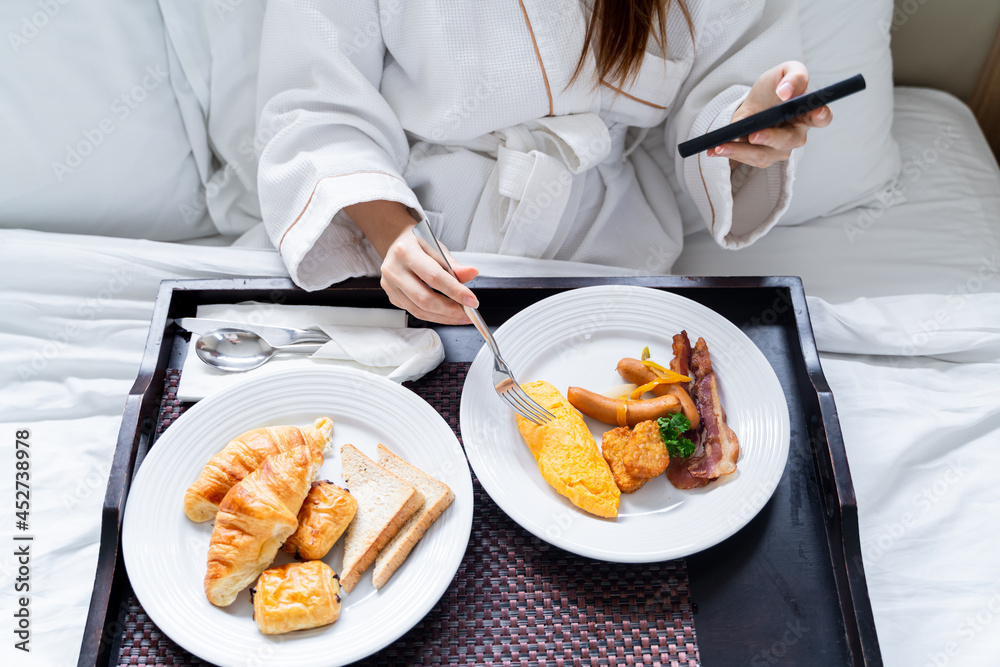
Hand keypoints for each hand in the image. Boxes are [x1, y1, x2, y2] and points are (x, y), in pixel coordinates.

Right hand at [345, 200, 478, 324]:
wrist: (397, 243)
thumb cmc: (418, 245)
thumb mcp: (437, 247)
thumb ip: (454, 264)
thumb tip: (471, 273)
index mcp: (406, 251)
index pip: (434, 276)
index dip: (455, 291)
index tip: (471, 300)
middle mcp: (394, 269)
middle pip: (424, 298)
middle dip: (450, 310)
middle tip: (467, 312)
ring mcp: (389, 285)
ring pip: (419, 310)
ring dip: (443, 317)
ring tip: (460, 316)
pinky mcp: (391, 296)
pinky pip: (415, 312)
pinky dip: (434, 316)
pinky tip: (446, 314)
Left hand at [708, 61, 831, 168]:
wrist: (755, 104)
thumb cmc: (774, 89)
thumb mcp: (783, 72)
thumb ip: (793, 76)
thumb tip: (787, 92)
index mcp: (808, 112)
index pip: (822, 116)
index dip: (820, 115)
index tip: (815, 111)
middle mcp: (797, 134)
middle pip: (789, 140)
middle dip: (771, 138)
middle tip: (754, 135)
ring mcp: (781, 149)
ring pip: (765, 154)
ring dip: (741, 151)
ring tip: (721, 146)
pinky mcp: (763, 157)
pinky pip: (748, 159)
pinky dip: (730, 153)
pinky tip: (715, 149)